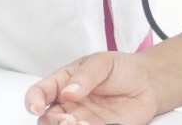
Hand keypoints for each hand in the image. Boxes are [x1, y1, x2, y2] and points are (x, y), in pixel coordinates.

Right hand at [26, 52, 160, 124]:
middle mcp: (68, 105)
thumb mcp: (103, 63)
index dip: (33, 101)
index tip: (38, 108)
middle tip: (67, 120)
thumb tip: (68, 91)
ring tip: (81, 124)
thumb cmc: (122, 69)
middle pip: (46, 119)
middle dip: (51, 123)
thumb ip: (85, 76)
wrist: (148, 84)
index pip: (39, 93)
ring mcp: (81, 120)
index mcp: (63, 83)